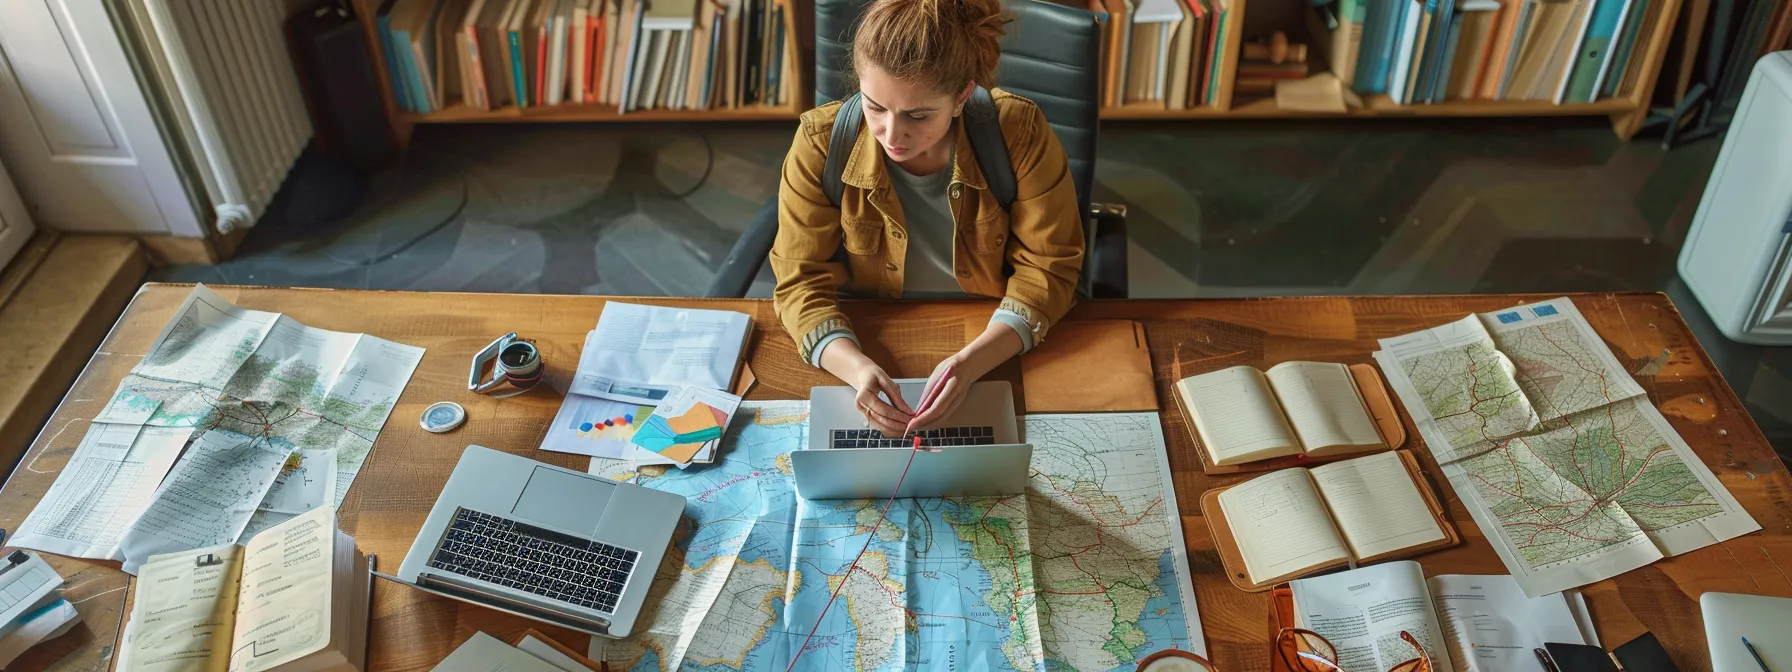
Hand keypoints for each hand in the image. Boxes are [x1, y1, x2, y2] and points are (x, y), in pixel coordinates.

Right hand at [819, 340, 912, 436]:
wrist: (862, 375)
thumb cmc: (873, 375)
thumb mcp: (886, 380)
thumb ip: (896, 396)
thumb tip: (907, 410)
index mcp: (864, 395)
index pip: (883, 410)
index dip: (898, 415)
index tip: (911, 418)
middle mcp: (861, 406)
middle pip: (881, 420)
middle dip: (898, 425)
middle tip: (911, 425)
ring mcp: (862, 412)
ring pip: (879, 425)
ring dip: (894, 429)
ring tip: (907, 428)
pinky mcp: (866, 415)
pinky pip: (878, 425)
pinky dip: (889, 428)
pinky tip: (899, 428)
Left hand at [909, 321, 1027, 430]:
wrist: (970, 364)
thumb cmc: (951, 366)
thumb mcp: (936, 374)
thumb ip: (929, 392)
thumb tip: (918, 408)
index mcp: (951, 386)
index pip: (936, 407)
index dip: (923, 418)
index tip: (911, 424)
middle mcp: (957, 397)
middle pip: (940, 417)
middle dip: (925, 425)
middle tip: (911, 429)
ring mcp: (959, 402)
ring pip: (944, 419)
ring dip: (929, 425)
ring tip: (916, 426)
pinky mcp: (958, 404)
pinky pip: (946, 415)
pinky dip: (935, 420)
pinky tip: (926, 421)